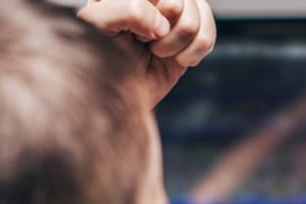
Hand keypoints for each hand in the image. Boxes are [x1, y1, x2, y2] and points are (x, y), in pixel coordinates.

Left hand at [78, 0, 215, 105]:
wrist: (115, 92)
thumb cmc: (100, 55)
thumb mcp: (98, 23)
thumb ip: (127, 9)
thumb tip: (162, 25)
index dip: (148, 11)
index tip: (130, 28)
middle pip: (181, 3)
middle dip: (162, 31)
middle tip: (143, 41)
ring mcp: (177, 15)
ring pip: (195, 22)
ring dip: (174, 45)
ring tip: (156, 51)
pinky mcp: (192, 37)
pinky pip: (207, 39)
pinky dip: (191, 54)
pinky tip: (175, 58)